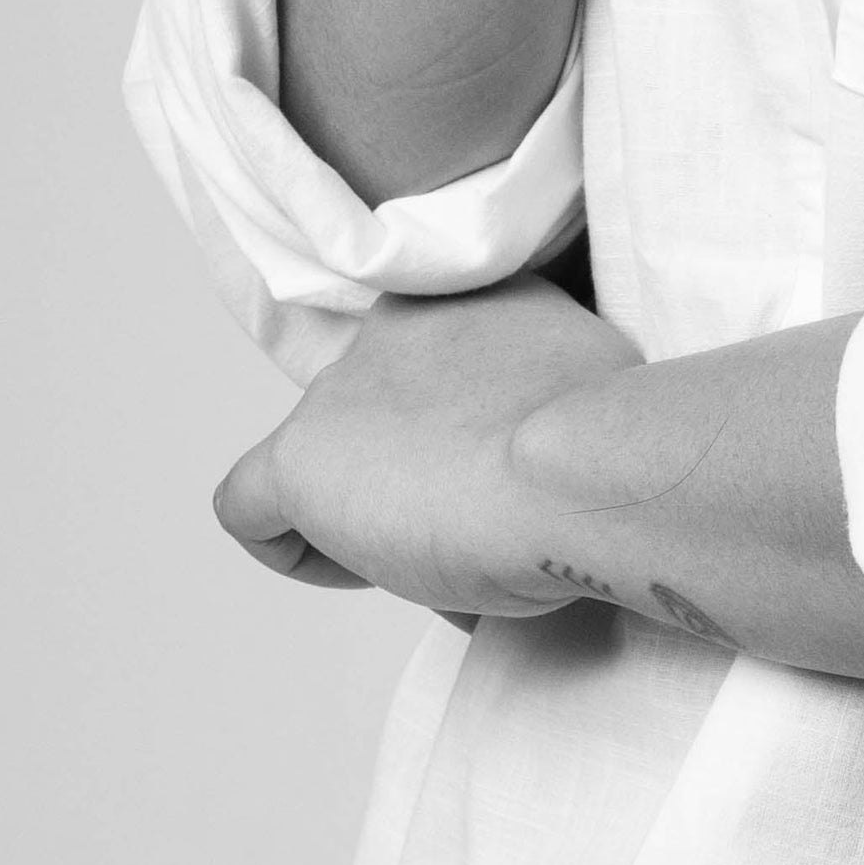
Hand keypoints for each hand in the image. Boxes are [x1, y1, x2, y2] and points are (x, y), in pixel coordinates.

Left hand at [213, 276, 641, 615]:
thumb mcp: (595, 400)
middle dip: (418, 473)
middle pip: (384, 411)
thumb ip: (542, 409)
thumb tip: (513, 480)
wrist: (588, 471)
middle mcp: (405, 320)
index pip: (441, 363)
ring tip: (441, 554)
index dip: (465, 432)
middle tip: (477, 527)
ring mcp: (345, 384)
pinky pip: (248, 507)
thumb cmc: (615, 454)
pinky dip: (298, 552)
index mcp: (486, 295)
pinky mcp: (301, 454)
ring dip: (375, 512)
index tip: (501, 474)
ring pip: (331, 462)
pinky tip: (366, 570)